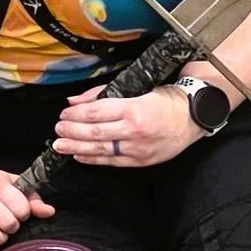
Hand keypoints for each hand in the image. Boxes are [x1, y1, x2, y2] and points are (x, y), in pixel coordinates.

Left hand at [53, 87, 199, 169]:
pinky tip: (80, 156)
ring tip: (60, 146)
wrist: (193, 118)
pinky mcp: (141, 161)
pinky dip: (94, 159)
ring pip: (101, 150)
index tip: (64, 114)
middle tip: (57, 130)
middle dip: (72, 132)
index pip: (96, 112)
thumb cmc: (165, 99)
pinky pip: (113, 162)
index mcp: (133, 109)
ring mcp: (138, 148)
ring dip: (77, 148)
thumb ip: (103, 94)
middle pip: (95, 133)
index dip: (76, 115)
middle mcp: (134, 131)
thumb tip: (74, 101)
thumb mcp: (137, 88)